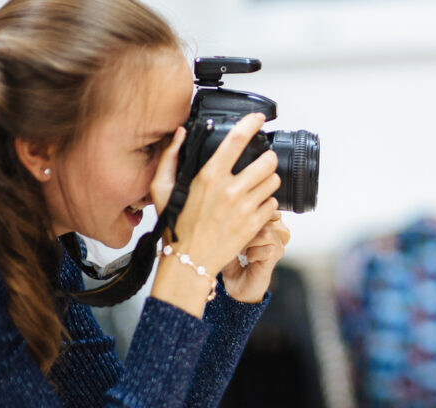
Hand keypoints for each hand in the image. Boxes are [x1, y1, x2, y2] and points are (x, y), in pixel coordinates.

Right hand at [147, 114, 280, 314]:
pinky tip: (254, 205)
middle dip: (266, 159)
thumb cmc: (175, 225)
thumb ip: (170, 157)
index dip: (251, 124)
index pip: (237, 140)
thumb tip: (182, 133)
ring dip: (268, 180)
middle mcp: (230, 190)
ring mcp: (245, 208)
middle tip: (260, 161)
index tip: (259, 118)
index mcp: (208, 177)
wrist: (189, 261)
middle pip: (267, 161)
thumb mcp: (161, 188)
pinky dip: (267, 203)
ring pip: (274, 182)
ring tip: (257, 184)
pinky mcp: (255, 225)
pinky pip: (273, 204)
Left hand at [221, 212, 290, 302]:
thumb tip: (237, 206)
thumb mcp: (230, 233)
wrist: (236, 283)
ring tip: (243, 250)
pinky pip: (267, 249)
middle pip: (266, 216)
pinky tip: (248, 258)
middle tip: (238, 240)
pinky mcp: (276, 257)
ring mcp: (278, 243)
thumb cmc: (232, 257)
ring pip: (267, 232)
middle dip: (247, 228)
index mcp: (268, 219)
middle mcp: (277, 229)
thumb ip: (238, 219)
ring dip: (249, 241)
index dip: (250, 214)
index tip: (236, 226)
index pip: (265, 205)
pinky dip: (252, 254)